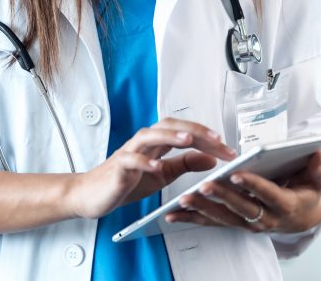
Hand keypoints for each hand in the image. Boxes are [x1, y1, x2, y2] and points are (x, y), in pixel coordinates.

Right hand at [67, 118, 236, 219]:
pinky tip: (156, 167)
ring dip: (169, 136)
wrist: (92, 195)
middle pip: (168, 126)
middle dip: (194, 130)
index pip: (184, 131)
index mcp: (156, 143)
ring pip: (149, 135)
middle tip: (216, 140)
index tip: (228, 149)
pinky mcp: (117, 168)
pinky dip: (143, 162)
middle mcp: (143, 143)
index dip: (207, 137)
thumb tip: (211, 158)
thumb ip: (185, 164)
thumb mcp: (163, 174)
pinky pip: (130, 160)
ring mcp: (129, 153)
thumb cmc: (126, 181)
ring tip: (189, 140)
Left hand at [164, 150, 320, 233]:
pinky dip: (193, 219)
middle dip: (222, 197)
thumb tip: (316, 153)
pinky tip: (174, 215)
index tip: (237, 174)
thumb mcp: (317, 180)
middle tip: (205, 186)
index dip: (253, 184)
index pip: (267, 194)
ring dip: (203, 209)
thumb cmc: (307, 192)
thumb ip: (316, 168)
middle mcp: (266, 218)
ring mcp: (250, 224)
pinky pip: (213, 223)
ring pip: (224, 217)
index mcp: (285, 205)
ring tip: (184, 200)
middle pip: (241, 207)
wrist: (304, 216)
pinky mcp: (236, 223)